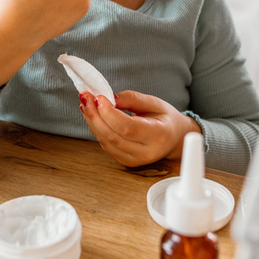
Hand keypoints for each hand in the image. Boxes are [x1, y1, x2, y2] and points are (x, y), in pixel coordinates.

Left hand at [79, 90, 200, 166]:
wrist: (173, 139)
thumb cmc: (164, 118)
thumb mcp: (154, 103)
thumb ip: (133, 99)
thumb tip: (110, 97)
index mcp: (159, 135)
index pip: (128, 128)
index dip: (109, 113)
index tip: (98, 97)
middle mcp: (146, 152)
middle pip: (113, 136)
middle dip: (95, 115)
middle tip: (85, 96)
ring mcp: (135, 160)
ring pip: (106, 142)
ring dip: (92, 121)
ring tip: (85, 102)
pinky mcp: (125, 161)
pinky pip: (106, 145)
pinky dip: (96, 129)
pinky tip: (91, 114)